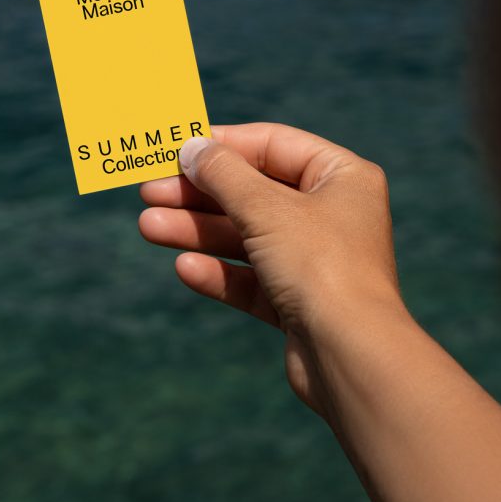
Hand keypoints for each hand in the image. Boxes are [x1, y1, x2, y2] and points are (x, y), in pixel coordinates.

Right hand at [138, 122, 402, 414]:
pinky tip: (185, 268)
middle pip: (253, 192)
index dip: (223, 145)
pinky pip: (253, 279)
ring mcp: (317, 261)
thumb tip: (192, 147)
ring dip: (198, 231)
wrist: (352, 357)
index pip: (274, 145)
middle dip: (199, 194)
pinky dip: (220, 272)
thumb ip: (224, 174)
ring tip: (148, 227)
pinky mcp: (300, 304)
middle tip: (148, 193)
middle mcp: (332, 215)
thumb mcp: (265, 208)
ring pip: (247, 237)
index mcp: (342, 177)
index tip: (176, 148)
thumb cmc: (319, 266)